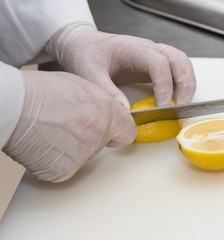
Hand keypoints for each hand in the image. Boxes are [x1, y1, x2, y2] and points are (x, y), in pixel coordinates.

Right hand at [3, 70, 135, 181]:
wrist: (13, 106)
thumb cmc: (41, 92)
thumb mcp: (82, 87)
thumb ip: (101, 104)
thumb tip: (109, 114)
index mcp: (107, 112)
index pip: (128, 133)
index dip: (117, 133)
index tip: (111, 135)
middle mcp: (100, 134)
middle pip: (101, 145)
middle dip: (88, 139)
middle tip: (66, 127)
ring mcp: (83, 154)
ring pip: (82, 157)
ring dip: (70, 150)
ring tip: (50, 132)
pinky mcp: (64, 170)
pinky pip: (64, 169)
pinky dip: (54, 162)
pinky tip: (43, 146)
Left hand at [46, 24, 196, 108]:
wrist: (84, 45)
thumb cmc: (85, 54)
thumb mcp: (88, 72)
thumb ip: (105, 90)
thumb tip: (124, 111)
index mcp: (133, 48)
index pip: (158, 63)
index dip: (164, 85)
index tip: (162, 106)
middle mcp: (149, 49)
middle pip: (178, 60)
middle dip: (184, 84)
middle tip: (180, 107)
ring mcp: (154, 56)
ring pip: (182, 64)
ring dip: (187, 84)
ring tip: (182, 105)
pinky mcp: (154, 66)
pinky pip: (176, 71)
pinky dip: (182, 84)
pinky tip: (176, 100)